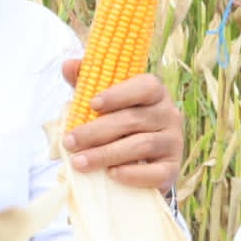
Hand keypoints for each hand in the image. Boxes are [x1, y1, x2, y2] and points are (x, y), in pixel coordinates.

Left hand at [60, 59, 183, 189]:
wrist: (140, 164)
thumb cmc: (118, 125)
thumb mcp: (102, 102)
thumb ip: (87, 81)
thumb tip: (68, 65)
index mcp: (154, 93)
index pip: (145, 86)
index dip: (119, 94)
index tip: (92, 104)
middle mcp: (169, 114)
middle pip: (133, 120)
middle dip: (96, 131)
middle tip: (69, 142)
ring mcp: (173, 142)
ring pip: (141, 145)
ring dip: (106, 154)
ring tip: (79, 162)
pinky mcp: (172, 169)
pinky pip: (155, 172)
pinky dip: (132, 174)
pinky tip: (111, 175)